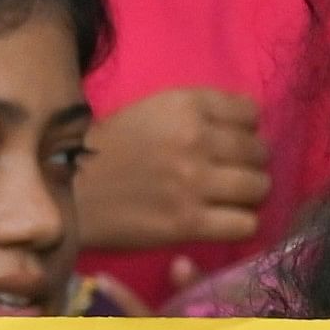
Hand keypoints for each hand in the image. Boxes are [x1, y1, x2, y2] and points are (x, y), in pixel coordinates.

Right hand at [76, 88, 269, 248]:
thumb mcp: (152, 110)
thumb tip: (253, 117)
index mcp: (185, 105)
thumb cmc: (110, 150)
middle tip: (231, 175)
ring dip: (250, 195)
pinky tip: (222, 221)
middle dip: (251, 164)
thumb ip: (200, 110)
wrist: (69, 192)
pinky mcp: (188, 222)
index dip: (246, 130)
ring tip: (230, 199)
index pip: (251, 113)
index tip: (230, 143)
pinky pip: (246, 224)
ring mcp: (193, 182)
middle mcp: (194, 139)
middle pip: (260, 152)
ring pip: (259, 188)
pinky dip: (240, 224)